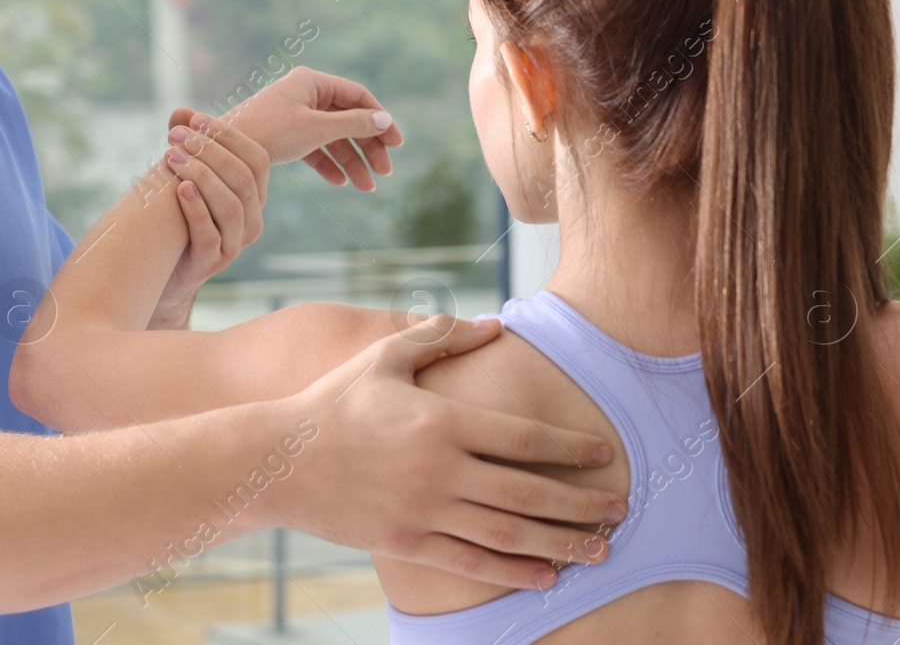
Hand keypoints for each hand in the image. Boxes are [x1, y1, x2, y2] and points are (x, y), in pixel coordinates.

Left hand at [148, 110, 272, 327]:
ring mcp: (233, 244)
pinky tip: (180, 190)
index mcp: (254, 196)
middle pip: (243, 179)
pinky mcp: (210, 262)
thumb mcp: (185, 176)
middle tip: (177, 136)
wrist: (161, 265)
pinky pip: (210, 235)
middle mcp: (251, 220)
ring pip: (230, 207)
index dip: (229, 136)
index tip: (197, 118)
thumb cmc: (176, 214)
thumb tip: (181, 111)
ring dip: (202, 176)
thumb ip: (187, 145)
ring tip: (173, 157)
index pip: (257, 159)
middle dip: (210, 152)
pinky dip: (197, 210)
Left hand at [214, 66, 404, 190]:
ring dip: (351, 161)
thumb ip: (354, 124)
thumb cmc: (269, 132)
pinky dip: (328, 163)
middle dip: (367, 147)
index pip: (358, 97)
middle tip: (384, 173)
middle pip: (348, 119)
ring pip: (332, 137)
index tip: (396, 144)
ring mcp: (294, 114)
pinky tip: (340, 182)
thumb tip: (385, 120)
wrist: (222, 150)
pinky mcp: (284, 134)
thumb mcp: (317, 128)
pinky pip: (314, 147)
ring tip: (366, 187)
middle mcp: (305, 94)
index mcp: (313, 82)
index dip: (380, 120)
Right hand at [268, 313, 625, 587]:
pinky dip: (513, 572)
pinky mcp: (406, 541)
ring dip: (561, 544)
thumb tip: (495, 323)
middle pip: (528, 492)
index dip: (571, 448)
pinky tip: (546, 576)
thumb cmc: (333, 401)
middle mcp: (438, 468)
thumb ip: (440, 338)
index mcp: (440, 420)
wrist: (278, 459)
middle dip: (581, 503)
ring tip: (600, 551)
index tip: (606, 455)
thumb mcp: (384, 358)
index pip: (523, 438)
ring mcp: (423, 510)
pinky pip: (471, 563)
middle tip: (621, 510)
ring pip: (507, 534)